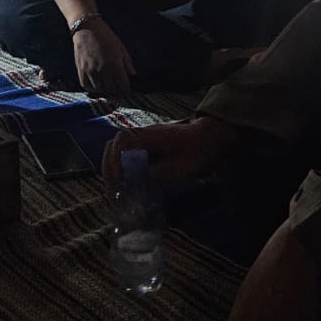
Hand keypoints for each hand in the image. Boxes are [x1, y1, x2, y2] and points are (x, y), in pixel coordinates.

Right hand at [73, 20, 134, 93]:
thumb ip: (127, 63)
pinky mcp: (81, 70)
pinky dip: (92, 88)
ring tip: (108, 86)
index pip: (123, 85)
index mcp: (115, 64)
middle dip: (116, 91)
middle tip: (118, 89)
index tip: (127, 90)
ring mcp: (90, 71)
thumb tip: (133, 74)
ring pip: (99, 90)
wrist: (86, 28)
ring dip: (105, 90)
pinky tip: (97, 84)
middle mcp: (102, 70)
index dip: (126, 90)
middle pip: (112, 90)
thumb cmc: (105, 36)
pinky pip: (87, 86)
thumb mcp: (121, 48)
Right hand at [102, 117, 238, 187]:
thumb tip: (142, 178)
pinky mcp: (148, 145)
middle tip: (112, 187)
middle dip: (108, 165)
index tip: (119, 181)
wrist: (212, 139)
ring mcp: (145, 138)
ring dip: (113, 164)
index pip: (122, 143)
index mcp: (152, 136)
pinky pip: (128, 151)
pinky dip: (122, 165)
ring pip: (119, 147)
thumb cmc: (200, 152)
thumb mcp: (183, 166)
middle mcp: (145, 134)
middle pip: (115, 143)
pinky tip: (126, 180)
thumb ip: (161, 172)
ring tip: (116, 186)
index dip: (115, 162)